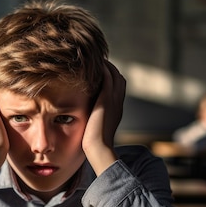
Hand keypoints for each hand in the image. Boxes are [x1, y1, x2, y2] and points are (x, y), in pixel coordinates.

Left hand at [82, 60, 125, 174]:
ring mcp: (114, 101)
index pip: (118, 87)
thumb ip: (94, 118)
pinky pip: (107, 78)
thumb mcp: (95, 127)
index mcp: (116, 109)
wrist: (98, 149)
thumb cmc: (93, 142)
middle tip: (97, 60)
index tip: (100, 70)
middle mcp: (118, 103)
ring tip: (95, 57)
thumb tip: (85, 116)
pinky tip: (94, 63)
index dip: (111, 77)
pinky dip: (103, 69)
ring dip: (106, 65)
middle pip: (119, 78)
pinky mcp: (106, 100)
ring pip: (115, 75)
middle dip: (110, 68)